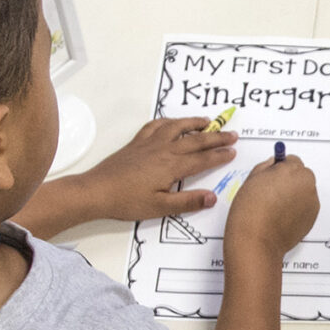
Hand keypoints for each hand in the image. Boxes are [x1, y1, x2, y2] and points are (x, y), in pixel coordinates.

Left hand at [71, 117, 238, 221]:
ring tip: (208, 122)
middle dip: (216, 137)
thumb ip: (187, 202)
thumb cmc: (126, 201)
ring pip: (177, 127)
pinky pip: (156, 125)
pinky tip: (172, 123)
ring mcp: (149, 144)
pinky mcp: (137, 143)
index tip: (233, 151)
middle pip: (195, 140)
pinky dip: (168, 122)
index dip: (220, 155)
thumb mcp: (160, 208)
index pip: (202, 159)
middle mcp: (163, 150)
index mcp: (171, 166)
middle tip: (232, 134)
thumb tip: (212, 198)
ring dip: (194, 123)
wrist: (96, 191)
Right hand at [223, 153, 319, 261]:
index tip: (270, 176)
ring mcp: (312, 202)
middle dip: (289, 181)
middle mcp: (308, 184)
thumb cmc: (251, 210)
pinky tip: (280, 217)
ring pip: (303, 192)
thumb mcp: (252, 178)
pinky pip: (305, 207)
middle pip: (300, 176)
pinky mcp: (312, 218)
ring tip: (273, 207)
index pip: (291, 160)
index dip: (279, 168)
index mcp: (294, 170)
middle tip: (270, 192)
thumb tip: (274, 163)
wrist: (256, 240)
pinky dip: (296, 209)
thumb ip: (267, 166)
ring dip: (293, 195)